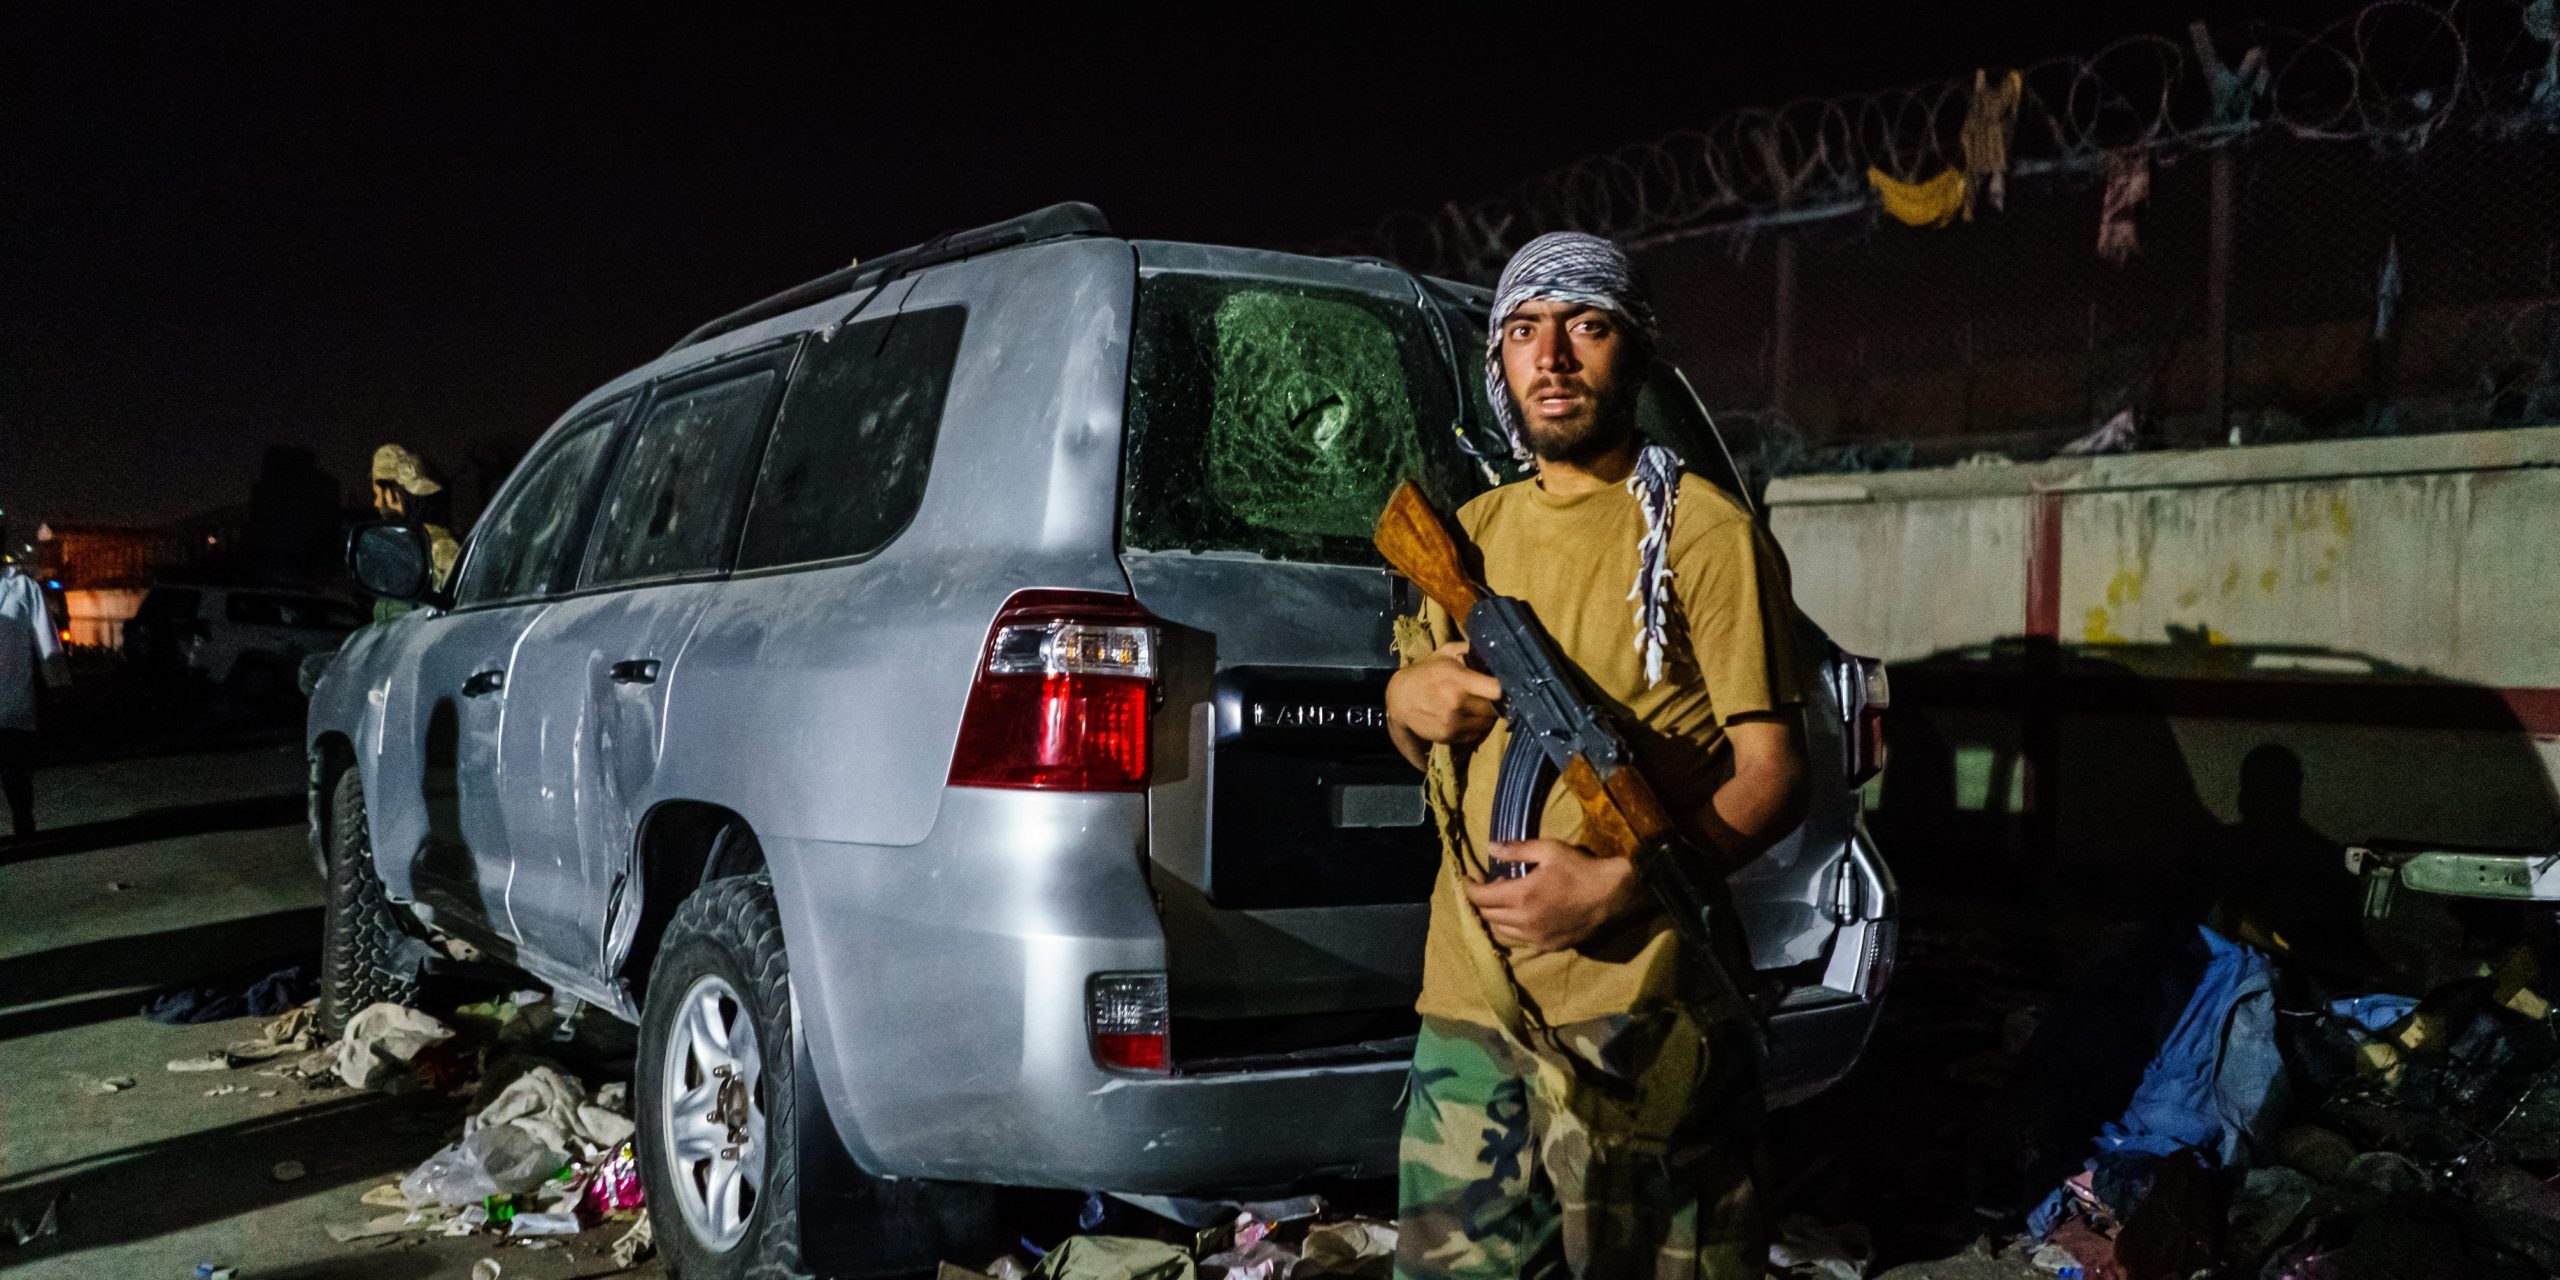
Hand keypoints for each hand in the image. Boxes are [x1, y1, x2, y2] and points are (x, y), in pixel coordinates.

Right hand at [1386, 642, 1501, 746]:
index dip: (1506, 688)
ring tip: (1476, 707)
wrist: (1399, 698)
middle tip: (1489, 697)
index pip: (1496, 689)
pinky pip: (1474, 735)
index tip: (1508, 686)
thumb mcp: (1445, 653)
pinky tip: (1465, 718)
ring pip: (1486, 723)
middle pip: (1493, 708)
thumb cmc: (1426, 672)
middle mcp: (1457, 702)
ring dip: (1484, 716)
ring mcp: (1452, 722)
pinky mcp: (1448, 736)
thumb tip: (1495, 648)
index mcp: (1459, 679)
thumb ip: (1469, 649)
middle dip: (1494, 703)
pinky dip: (1473, 728)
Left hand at [1464, 838, 1643, 952]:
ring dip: (1495, 917)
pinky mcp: (1548, 946)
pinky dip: (1511, 930)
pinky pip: (1518, 941)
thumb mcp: (1549, 850)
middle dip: (1482, 901)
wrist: (1612, 895)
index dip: (1469, 888)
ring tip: (1502, 902)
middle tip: (1490, 886)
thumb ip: (1516, 850)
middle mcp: (1525, 921)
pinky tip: (1519, 916)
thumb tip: (1490, 848)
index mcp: (1522, 896)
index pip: (1481, 898)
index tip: (1467, 878)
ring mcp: (1536, 938)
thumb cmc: (1580, 869)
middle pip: (1487, 916)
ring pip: (1500, 932)